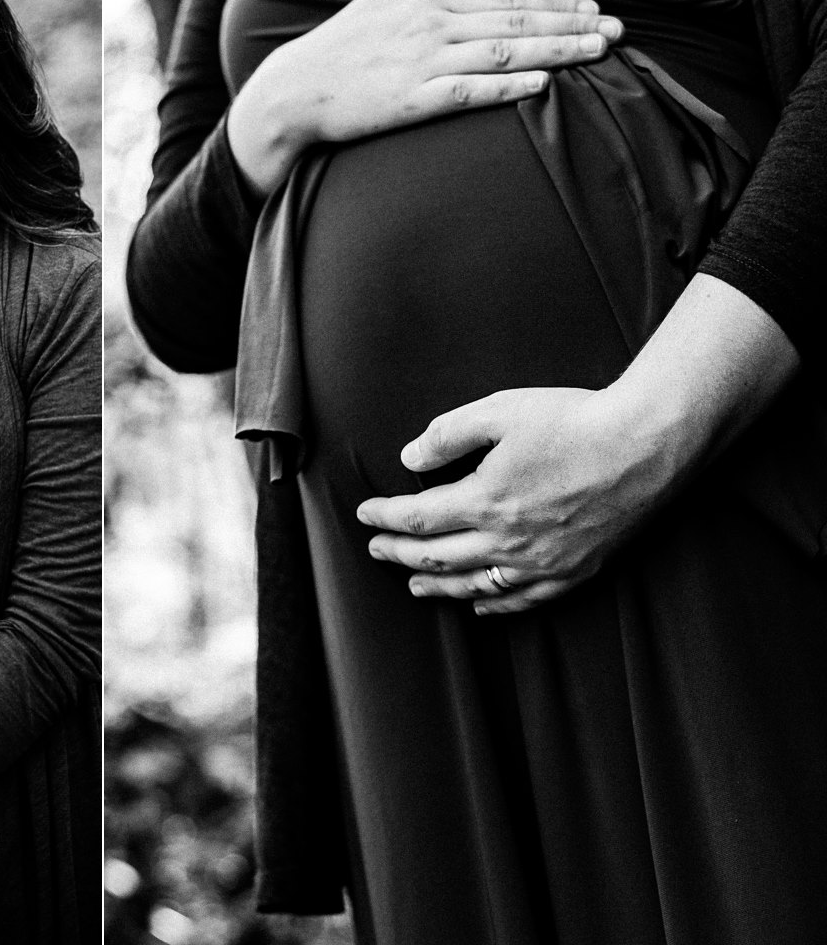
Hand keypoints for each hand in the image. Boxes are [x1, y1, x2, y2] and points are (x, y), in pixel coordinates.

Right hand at [228, 0, 623, 193]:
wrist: (296, 88)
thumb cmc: (342, 51)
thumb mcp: (387, 7)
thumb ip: (432, 4)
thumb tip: (473, 5)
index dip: (556, 6)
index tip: (593, 11)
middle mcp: (434, 21)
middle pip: (518, 22)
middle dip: (573, 25)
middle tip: (618, 31)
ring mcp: (425, 59)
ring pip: (506, 52)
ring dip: (557, 51)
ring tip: (597, 52)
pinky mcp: (413, 97)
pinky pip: (472, 90)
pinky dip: (510, 87)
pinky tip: (543, 86)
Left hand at [356, 387, 683, 613]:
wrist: (649, 444)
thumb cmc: (576, 421)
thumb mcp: (500, 411)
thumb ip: (448, 435)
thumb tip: (409, 457)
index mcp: (485, 501)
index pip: (417, 519)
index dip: (385, 518)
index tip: (365, 514)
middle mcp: (508, 540)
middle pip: (436, 557)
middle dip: (398, 553)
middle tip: (375, 549)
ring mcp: (543, 562)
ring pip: (474, 585)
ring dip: (437, 586)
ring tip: (412, 583)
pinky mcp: (576, 570)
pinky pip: (523, 599)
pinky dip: (493, 604)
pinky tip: (478, 604)